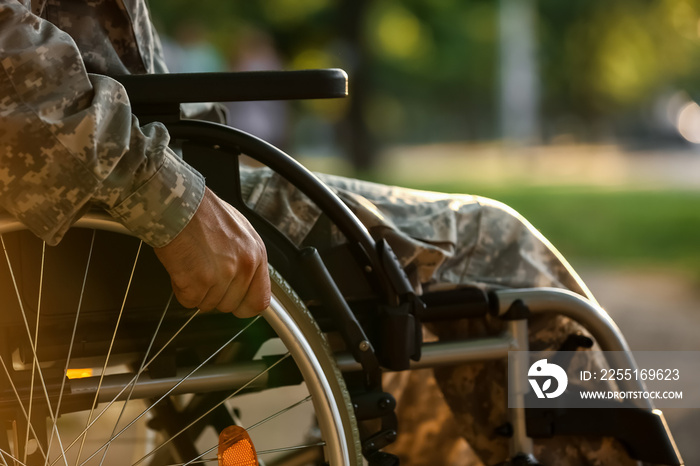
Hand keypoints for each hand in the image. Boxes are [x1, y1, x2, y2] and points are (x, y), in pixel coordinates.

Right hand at [154, 188, 269, 317]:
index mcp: (256, 255)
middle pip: (230, 305)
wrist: (178, 203)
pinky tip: (181, 268)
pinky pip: (189, 301)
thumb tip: (246, 283)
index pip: (260, 301)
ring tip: (192, 263)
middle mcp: (244, 267)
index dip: (244, 306)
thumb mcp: (239, 232)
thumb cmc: (203, 212)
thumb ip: (246, 260)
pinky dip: (181, 289)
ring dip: (196, 290)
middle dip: (214, 294)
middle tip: (203, 271)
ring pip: (208, 305)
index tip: (235, 303)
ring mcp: (222, 276)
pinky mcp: (198, 282)